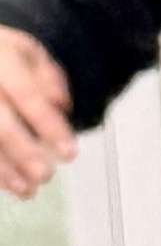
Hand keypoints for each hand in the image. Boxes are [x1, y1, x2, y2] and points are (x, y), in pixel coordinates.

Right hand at [0, 26, 73, 202]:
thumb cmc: (8, 60)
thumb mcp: (32, 56)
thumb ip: (49, 78)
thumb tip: (58, 103)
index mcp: (0, 55)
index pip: (25, 92)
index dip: (47, 124)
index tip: (69, 153)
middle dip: (21, 149)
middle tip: (44, 174)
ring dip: (4, 167)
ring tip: (27, 189)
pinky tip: (12, 185)